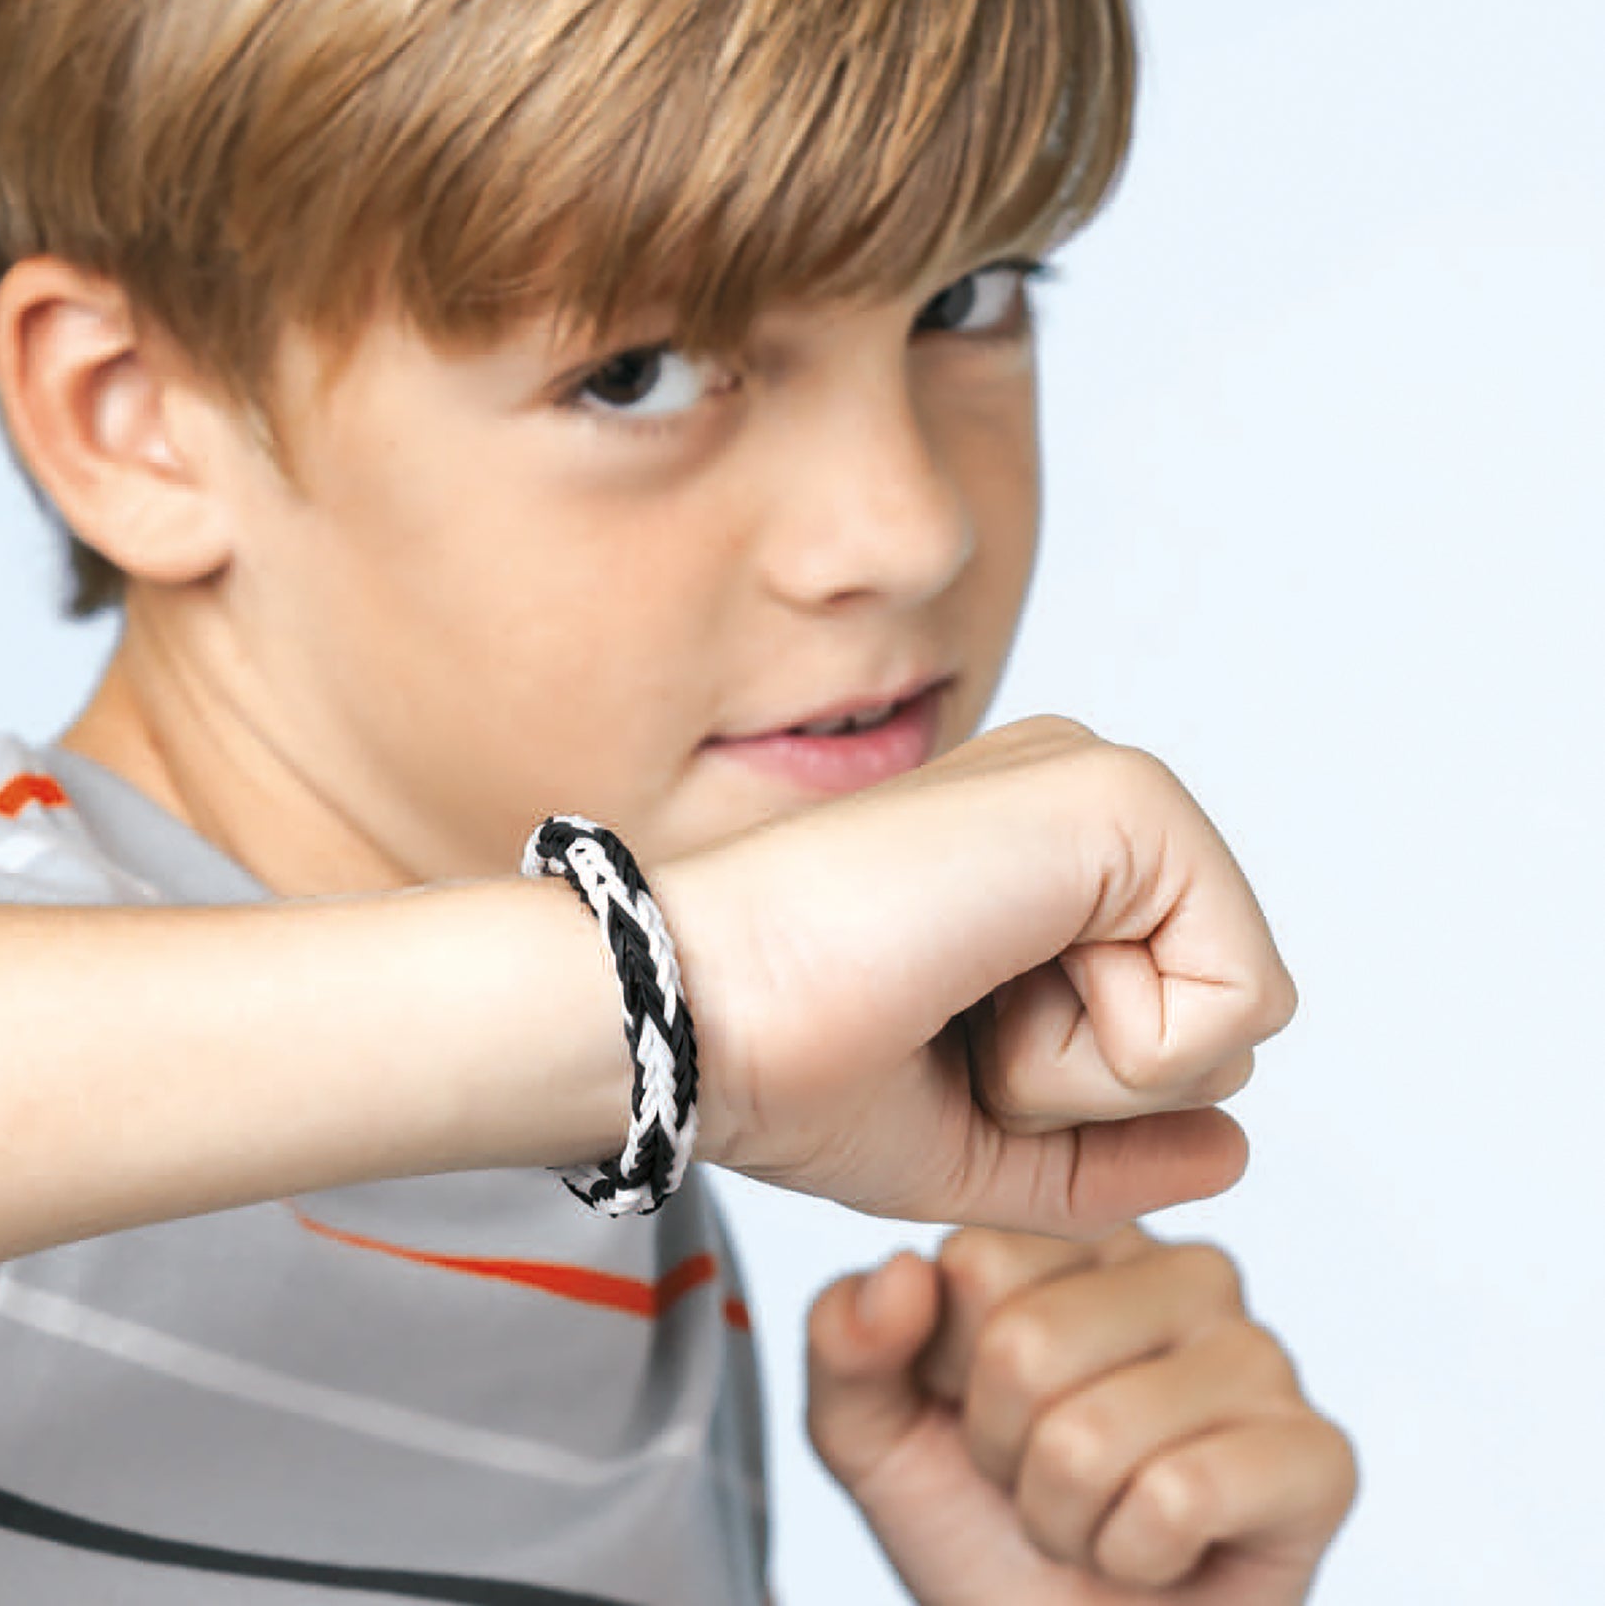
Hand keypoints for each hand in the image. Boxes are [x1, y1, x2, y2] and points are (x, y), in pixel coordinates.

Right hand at [657, 715, 1295, 1231]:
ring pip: (1233, 1010)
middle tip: (951, 1022)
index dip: (1072, 1094)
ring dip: (1092, 1068)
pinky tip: (992, 983)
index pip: (1175, 1021)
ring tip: (961, 997)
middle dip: (1093, 1085)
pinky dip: (1118, 1052)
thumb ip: (1110, 1152)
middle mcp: (1079, 807)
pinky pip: (1239, 994)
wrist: (699, 1013)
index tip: (935, 1036)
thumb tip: (1238, 1150)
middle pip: (1218, 1016)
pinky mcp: (1123, 799)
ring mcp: (1103, 788)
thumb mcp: (976, 1141)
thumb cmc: (795, 1069)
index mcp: (1040, 862)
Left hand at [805, 1225, 1357, 1603]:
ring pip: (1093, 1434)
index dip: (947, 1373)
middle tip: (1041, 1483)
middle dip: (1004, 1457)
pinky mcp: (1318, 1456)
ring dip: (1063, 1518)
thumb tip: (899, 1275)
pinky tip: (1156, 1555)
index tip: (976, 1412)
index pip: (974, 1262)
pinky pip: (1179, 1497)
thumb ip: (846, 1341)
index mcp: (1081, 1236)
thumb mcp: (869, 1431)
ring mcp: (1261, 1355)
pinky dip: (1133, 1556)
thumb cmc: (981, 1528)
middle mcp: (1183, 1269)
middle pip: (1028, 1346)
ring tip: (1096, 1520)